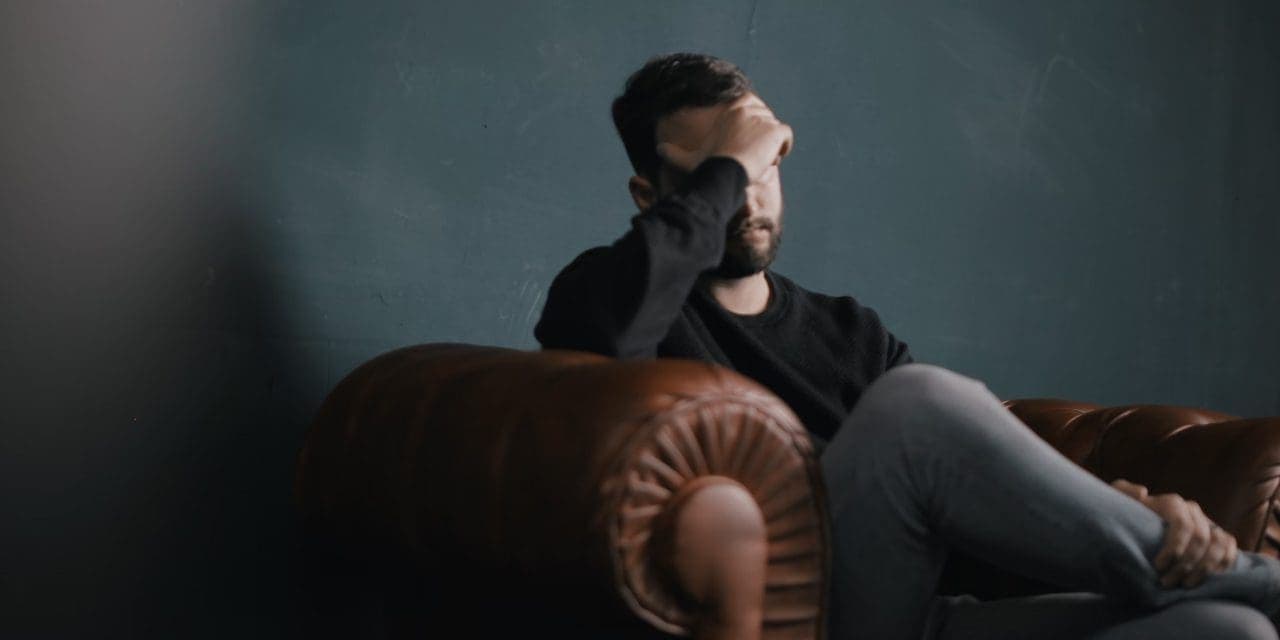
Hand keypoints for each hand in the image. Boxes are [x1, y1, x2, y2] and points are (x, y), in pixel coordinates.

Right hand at [655, 92, 793, 183]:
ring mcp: (763, 118)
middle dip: (762, 137)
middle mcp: (747, 108)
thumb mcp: (689, 158)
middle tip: (752, 156)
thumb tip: (658, 150)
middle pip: (765, 119)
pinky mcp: (775, 130)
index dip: (751, 126)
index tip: (747, 143)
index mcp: (731, 109)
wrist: (724, 171)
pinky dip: (783, 148)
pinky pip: (786, 137)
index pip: (751, 108)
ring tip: (758, 162)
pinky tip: (771, 160)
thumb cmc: (707, 166)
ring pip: (775, 130)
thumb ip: (674, 153)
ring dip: (770, 146)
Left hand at [1110, 479, 1237, 588]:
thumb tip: (1144, 492)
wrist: (1138, 526)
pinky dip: (1223, 564)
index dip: (1174, 548)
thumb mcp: (1117, 501)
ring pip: (1218, 544)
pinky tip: (1208, 579)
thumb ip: (1122, 491)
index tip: (1158, 566)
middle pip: (1200, 539)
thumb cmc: (1126, 516)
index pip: (1182, 525)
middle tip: (1167, 582)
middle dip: (1185, 564)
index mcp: (1172, 503)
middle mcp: (1193, 511)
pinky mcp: (1218, 536)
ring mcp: (1207, 522)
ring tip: (1185, 585)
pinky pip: (1229, 548)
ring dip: (1204, 568)